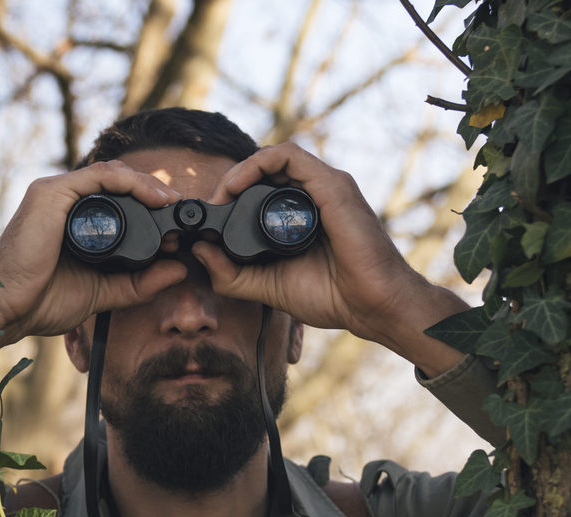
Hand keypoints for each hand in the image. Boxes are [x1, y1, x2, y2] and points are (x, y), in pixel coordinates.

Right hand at [0, 160, 187, 365]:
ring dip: (147, 185)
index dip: (150, 208)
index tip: (175, 230)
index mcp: (71, 219)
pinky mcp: (52, 193)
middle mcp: (62, 200)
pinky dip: (131, 182)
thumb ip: (139, 283)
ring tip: (171, 204)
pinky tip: (154, 198)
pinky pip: (100, 175)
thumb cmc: (41, 302)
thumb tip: (179, 271)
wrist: (6, 309)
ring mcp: (55, 193)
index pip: (117, 199)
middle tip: (178, 214)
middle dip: (153, 194)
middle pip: (118, 182)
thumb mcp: (102, 292)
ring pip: (113, 174)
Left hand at [194, 142, 468, 375]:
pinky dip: (257, 164)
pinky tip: (236, 186)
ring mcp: (324, 186)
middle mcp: (313, 195)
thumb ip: (231, 274)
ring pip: (273, 157)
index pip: (260, 188)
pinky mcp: (332, 185)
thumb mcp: (266, 286)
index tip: (209, 220)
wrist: (372, 306)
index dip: (229, 195)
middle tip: (211, 208)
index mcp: (300, 214)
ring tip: (221, 196)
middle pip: (263, 170)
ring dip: (238, 171)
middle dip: (229, 183)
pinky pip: (289, 156)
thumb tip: (199, 251)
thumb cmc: (331, 296)